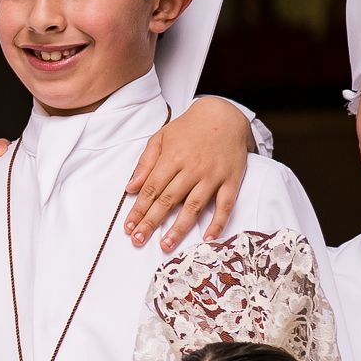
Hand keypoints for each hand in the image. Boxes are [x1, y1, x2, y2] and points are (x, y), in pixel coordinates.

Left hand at [121, 95, 253, 248]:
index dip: (138, 210)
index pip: (151, 189)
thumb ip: (145, 163)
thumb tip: (131, 187)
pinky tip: (208, 237)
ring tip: (165, 245)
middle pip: (168, 199)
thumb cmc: (188, 128)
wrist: (224, 114)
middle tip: (138, 240)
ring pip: (194, 205)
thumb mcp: (161, 137)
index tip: (129, 227)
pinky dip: (218, 222)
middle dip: (151, 222)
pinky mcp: (231, 180)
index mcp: (172, 158)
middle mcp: (192, 168)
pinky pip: (225, 204)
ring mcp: (213, 175)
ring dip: (179, 227)